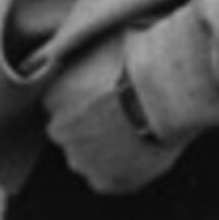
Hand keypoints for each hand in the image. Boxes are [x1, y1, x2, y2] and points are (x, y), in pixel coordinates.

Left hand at [44, 39, 178, 197]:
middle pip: (69, 133)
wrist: (166, 90)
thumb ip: (84, 49)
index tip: (106, 95)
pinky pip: (109, 179)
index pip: (58, 103)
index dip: (83, 100)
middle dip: (89, 127)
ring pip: (88, 158)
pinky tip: (143, 153)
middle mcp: (58, 130)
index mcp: (52, 95)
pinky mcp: (105, 182)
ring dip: (105, 150)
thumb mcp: (102, 39)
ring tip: (138, 133)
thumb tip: (80, 36)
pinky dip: (123, 171)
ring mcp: (81, 160)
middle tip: (123, 115)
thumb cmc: (139, 57)